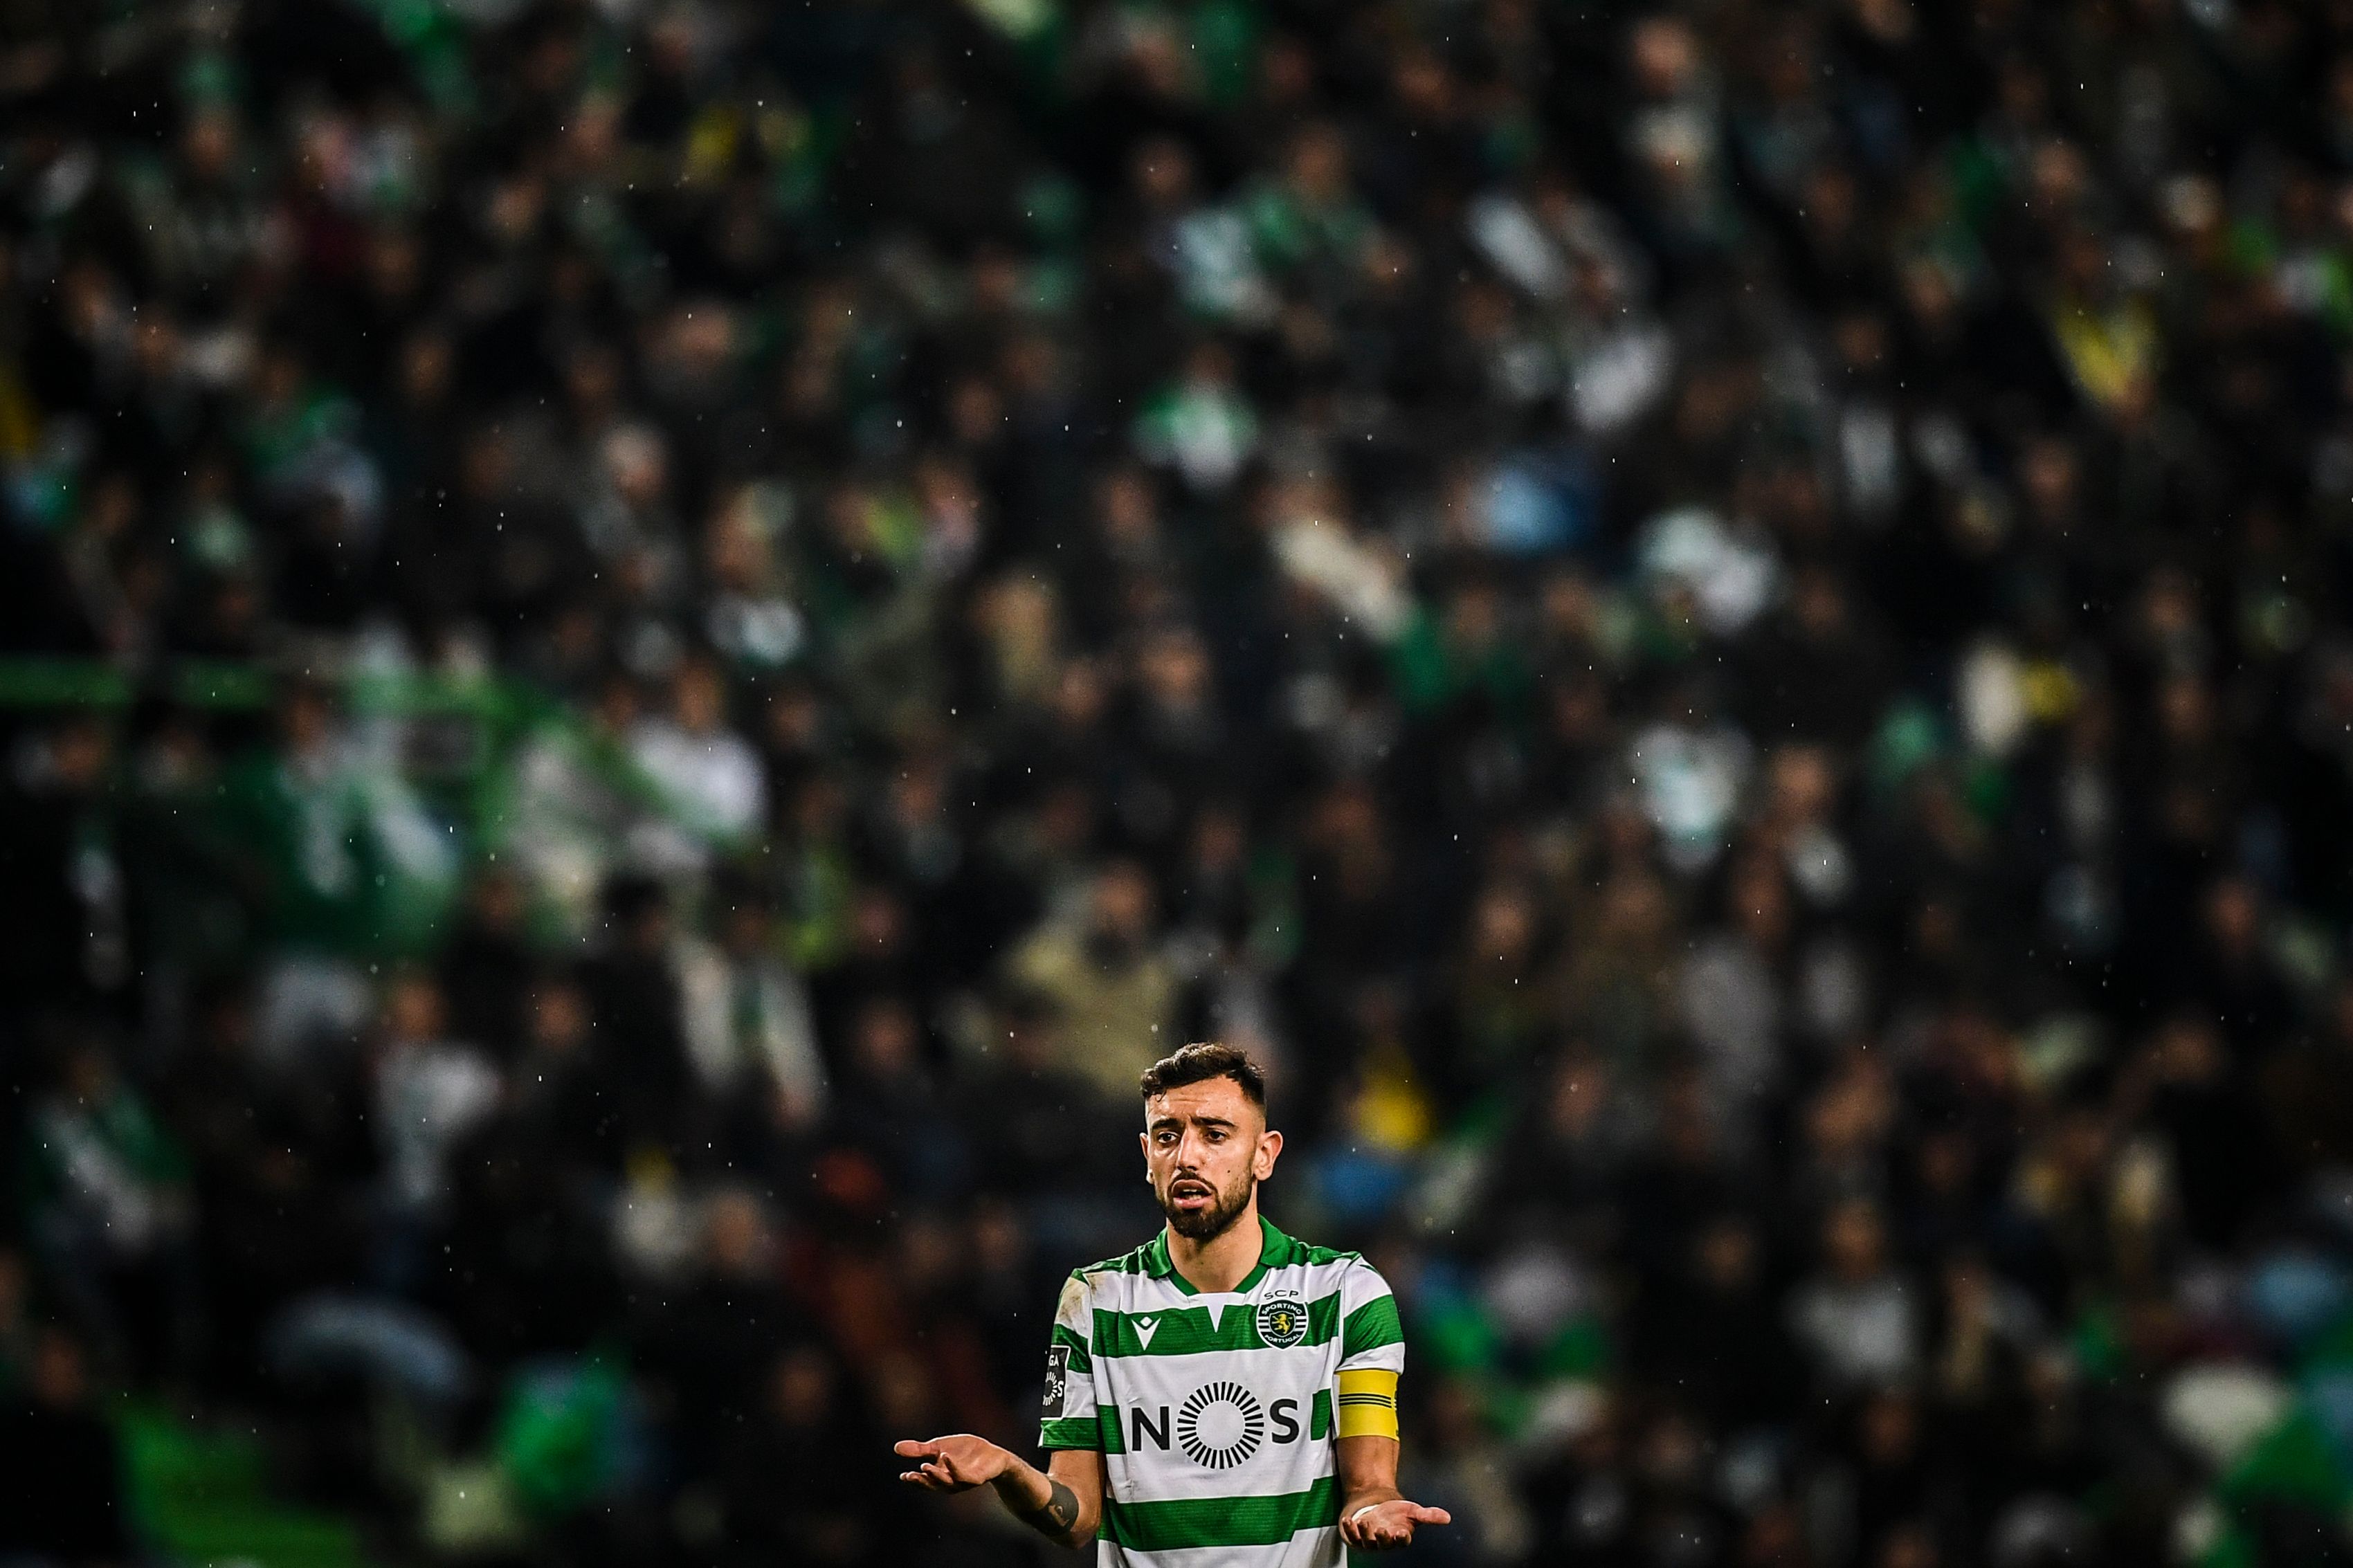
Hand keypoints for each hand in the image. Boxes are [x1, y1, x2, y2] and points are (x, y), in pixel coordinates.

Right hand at [894, 1434, 1011, 1492]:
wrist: (992, 1455)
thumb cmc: (964, 1453)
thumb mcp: (939, 1447)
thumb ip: (920, 1449)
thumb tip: (896, 1447)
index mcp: (939, 1477)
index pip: (924, 1481)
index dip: (914, 1480)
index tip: (903, 1476)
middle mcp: (950, 1482)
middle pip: (934, 1484)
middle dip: (922, 1481)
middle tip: (910, 1476)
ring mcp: (963, 1481)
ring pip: (947, 1482)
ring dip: (936, 1476)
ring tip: (924, 1466)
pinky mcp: (976, 1478)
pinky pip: (964, 1475)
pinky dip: (954, 1467)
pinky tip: (946, 1456)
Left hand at [1340, 1498, 1451, 1549]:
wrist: (1376, 1508)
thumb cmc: (1396, 1514)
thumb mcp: (1412, 1511)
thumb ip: (1428, 1515)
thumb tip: (1447, 1517)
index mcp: (1399, 1537)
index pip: (1402, 1541)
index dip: (1401, 1538)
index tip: (1402, 1532)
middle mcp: (1384, 1541)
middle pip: (1384, 1544)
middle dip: (1383, 1538)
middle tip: (1381, 1530)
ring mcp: (1369, 1540)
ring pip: (1367, 1541)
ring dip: (1365, 1533)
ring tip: (1364, 1521)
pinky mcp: (1356, 1537)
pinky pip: (1351, 1536)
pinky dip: (1349, 1529)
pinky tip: (1348, 1521)